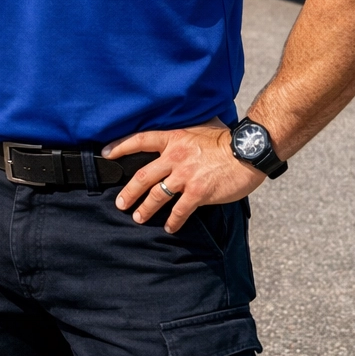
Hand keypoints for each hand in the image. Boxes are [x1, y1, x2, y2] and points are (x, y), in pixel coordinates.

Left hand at [104, 118, 264, 232]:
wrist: (247, 151)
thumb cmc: (227, 139)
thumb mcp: (200, 128)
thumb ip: (185, 134)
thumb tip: (180, 134)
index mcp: (173, 139)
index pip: (140, 140)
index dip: (121, 147)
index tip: (106, 154)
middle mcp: (175, 157)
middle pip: (143, 175)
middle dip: (129, 191)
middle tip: (120, 203)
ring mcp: (185, 176)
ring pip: (157, 195)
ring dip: (146, 208)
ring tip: (138, 217)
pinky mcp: (198, 192)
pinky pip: (180, 210)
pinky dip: (173, 221)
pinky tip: (170, 227)